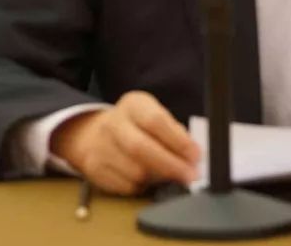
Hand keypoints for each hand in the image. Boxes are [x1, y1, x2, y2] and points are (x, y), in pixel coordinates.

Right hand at [50, 91, 200, 195]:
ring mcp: (100, 147)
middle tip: (190, 176)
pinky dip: (143, 187)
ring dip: (159, 178)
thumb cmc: (137, 126)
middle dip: (170, 165)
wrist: (94, 134)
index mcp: (133, 104)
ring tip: (170, 175)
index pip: (156, 121)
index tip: (196, 156)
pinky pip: (126, 186)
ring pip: (135, 172)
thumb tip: (193, 157)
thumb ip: (174, 132)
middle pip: (141, 148)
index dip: (179, 141)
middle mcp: (114, 123)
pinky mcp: (94, 169)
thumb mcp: (155, 115)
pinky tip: (148, 178)